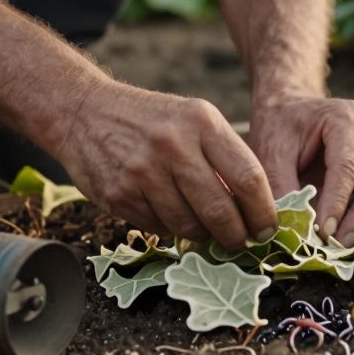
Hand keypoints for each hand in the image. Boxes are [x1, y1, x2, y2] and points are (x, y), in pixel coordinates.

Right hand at [57, 80, 277, 249]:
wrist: (85, 112)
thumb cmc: (153, 121)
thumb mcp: (194, 120)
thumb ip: (224, 158)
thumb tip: (255, 211)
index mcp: (201, 122)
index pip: (248, 177)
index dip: (263, 212)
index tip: (268, 230)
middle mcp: (173, 145)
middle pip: (220, 210)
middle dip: (236, 236)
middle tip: (241, 243)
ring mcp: (142, 172)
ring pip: (189, 226)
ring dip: (202, 235)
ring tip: (204, 227)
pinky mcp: (119, 195)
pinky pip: (158, 228)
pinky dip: (169, 228)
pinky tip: (167, 211)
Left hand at [248, 95, 353, 245]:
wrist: (289, 110)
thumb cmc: (280, 127)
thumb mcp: (271, 151)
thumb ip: (282, 187)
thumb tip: (295, 229)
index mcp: (346, 118)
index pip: (348, 166)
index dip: (338, 203)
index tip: (324, 232)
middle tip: (340, 245)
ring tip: (345, 246)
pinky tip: (352, 236)